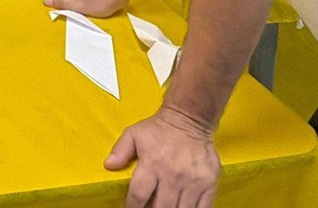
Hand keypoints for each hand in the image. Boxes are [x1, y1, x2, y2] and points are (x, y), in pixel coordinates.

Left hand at [104, 107, 219, 207]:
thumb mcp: (134, 133)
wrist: (190, 118)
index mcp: (152, 164)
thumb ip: (120, 150)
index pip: (138, 196)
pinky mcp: (209, 184)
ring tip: (164, 207)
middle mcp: (173, 175)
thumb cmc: (160, 128)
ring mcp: (193, 181)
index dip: (132, 207)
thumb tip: (109, 165)